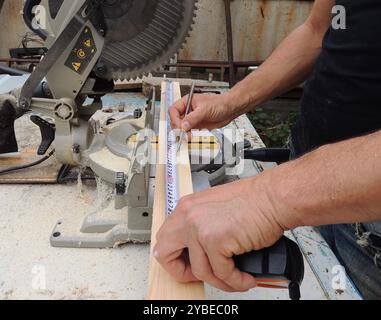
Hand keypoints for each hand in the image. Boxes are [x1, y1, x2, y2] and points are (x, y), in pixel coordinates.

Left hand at [154, 176, 290, 291]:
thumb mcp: (216, 208)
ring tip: (236, 279)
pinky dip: (236, 281)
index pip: (164, 239)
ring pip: (200, 270)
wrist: (273, 197)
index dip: (176, 257)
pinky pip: (222, 273)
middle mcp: (188, 216)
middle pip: (164, 254)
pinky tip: (246, 278)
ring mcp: (199, 228)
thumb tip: (201, 251)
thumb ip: (201, 225)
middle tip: (200, 275)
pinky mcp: (215, 240)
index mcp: (186, 207)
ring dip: (220, 281)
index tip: (191, 264)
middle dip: (181, 271)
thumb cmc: (253, 201)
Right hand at [169, 93, 236, 131]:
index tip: (180, 126)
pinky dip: (188, 136)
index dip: (174, 119)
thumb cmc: (219, 103)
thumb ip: (193, 117)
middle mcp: (188, 110)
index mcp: (187, 102)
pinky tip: (191, 137)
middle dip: (178, 128)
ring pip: (181, 127)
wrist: (230, 109)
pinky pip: (188, 132)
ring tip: (188, 137)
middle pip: (176, 120)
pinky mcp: (197, 126)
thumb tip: (183, 125)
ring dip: (183, 133)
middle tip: (183, 134)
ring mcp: (192, 118)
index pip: (174, 110)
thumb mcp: (204, 109)